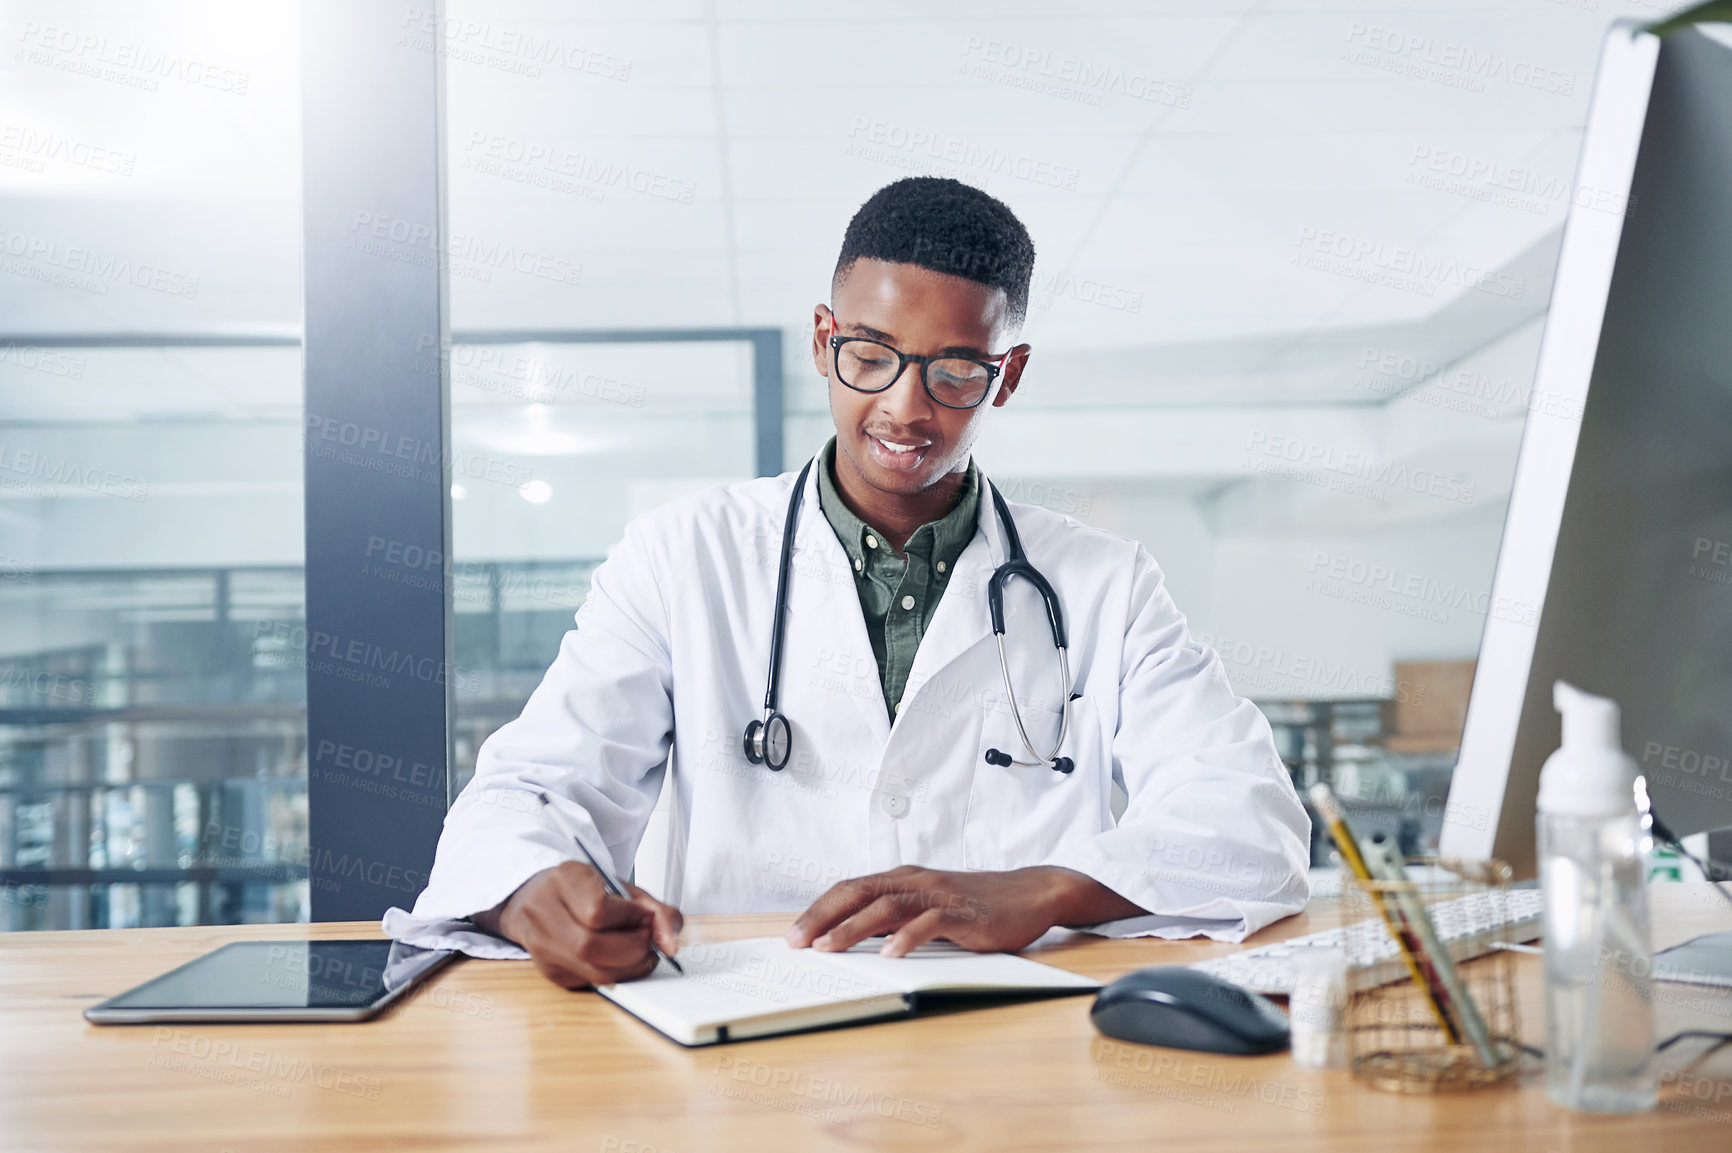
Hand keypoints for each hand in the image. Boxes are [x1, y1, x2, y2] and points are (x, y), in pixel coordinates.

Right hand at [475, 862, 682, 988]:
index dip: (629, 917)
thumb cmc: (588, 890)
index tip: (644, 915)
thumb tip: (671, 947)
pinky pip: (592, 983)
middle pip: (591, 947)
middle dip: (633, 947)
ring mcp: (541, 945)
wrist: (544, 897)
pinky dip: (618, 974)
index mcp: (564, 878)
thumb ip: (656, 911)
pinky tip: (622, 959)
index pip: (598, 911)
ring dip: (630, 966)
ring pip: (594, 972)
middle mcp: (543, 912)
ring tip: (639, 949)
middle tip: (647, 938)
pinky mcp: (549, 972)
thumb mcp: (623, 888)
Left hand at [785, 865, 1143, 957]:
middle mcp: (916, 881)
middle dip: (823, 917)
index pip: (851, 888)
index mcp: (904, 879)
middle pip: (859, 892)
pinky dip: (908, 937)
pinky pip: (930, 922)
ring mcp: (939, 895)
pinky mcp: (964, 912)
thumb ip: (896, 915)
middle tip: (797, 942)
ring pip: (887, 906)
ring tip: (830, 948)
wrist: (1031, 893)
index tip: (793, 934)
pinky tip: (890, 953)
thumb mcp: (929, 906)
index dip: (819, 909)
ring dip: (854, 927)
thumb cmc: (977, 904)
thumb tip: (851, 937)